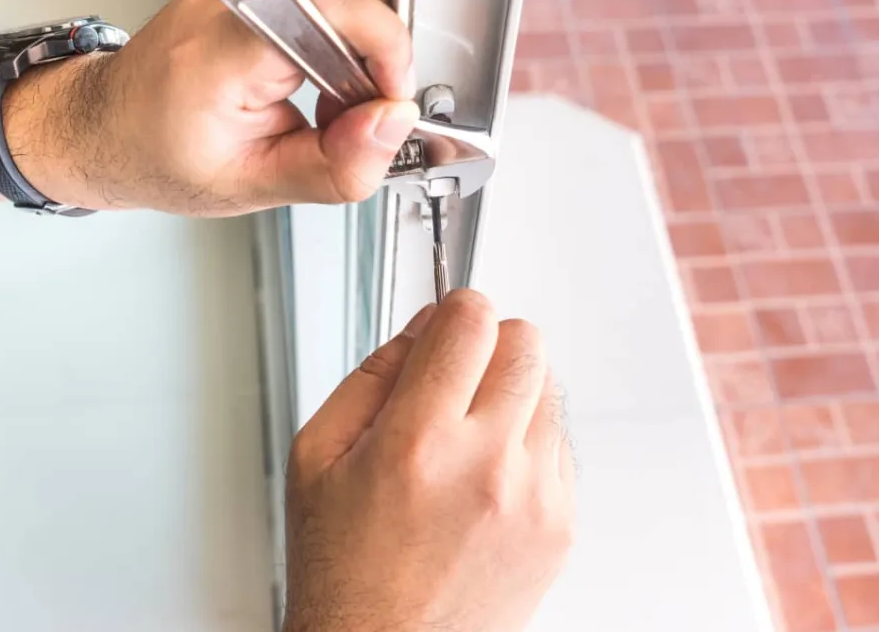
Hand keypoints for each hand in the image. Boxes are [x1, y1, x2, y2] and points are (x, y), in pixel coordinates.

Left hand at [10, 0, 417, 215]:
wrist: (107, 130)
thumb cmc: (158, 156)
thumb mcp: (251, 186)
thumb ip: (334, 165)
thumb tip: (392, 126)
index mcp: (220, 50)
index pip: (327, 1)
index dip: (382, 43)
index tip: (390, 96)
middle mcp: (229, 0)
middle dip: (380, 46)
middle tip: (363, 105)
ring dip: (367, 31)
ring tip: (343, 90)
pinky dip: (345, 26)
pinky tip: (326, 72)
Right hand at [284, 291, 574, 631]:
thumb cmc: (342, 569)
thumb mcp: (317, 456)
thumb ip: (373, 374)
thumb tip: (426, 326)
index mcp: (418, 442)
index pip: (472, 321)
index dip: (456, 309)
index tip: (446, 327)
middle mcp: (487, 466)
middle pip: (527, 342)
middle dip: (490, 345)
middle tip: (457, 378)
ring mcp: (534, 499)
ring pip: (550, 390)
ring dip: (512, 396)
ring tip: (466, 442)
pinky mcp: (561, 527)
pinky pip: (561, 446)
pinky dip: (528, 446)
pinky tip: (484, 481)